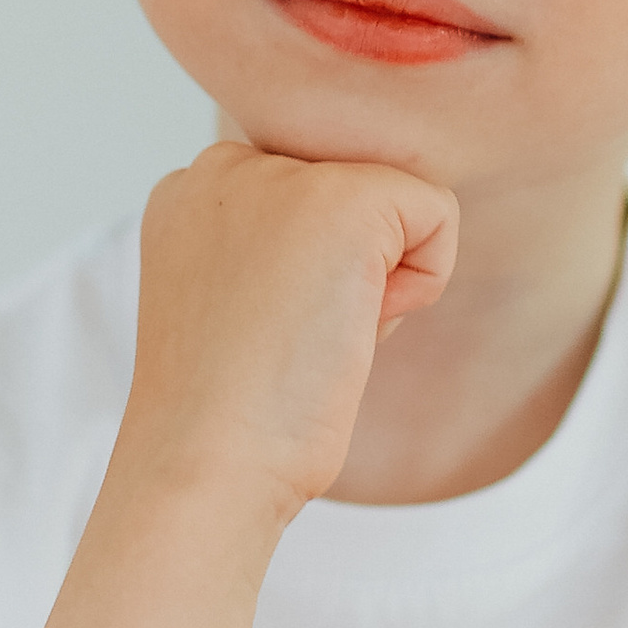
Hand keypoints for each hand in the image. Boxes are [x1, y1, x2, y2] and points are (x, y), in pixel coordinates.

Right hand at [121, 143, 456, 529]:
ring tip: (314, 333)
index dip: (309, 277)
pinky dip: (423, 282)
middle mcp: (225, 166)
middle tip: (289, 339)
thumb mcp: (231, 300)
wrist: (207, 461)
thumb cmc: (226, 416)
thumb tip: (360, 241)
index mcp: (189, 192)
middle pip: (351, 196)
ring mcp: (282, 175)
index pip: (305, 200)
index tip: (260, 334)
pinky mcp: (346, 198)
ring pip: (394, 204)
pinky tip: (356, 325)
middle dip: (345, 271)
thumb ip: (274, 247)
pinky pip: (437, 214)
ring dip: (380, 280)